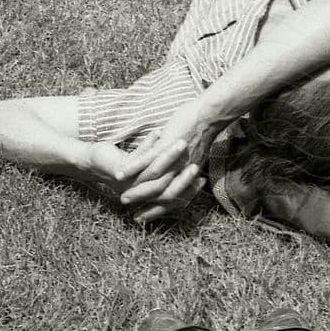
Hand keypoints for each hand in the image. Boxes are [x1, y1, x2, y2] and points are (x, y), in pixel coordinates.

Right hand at [113, 97, 217, 219]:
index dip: (156, 209)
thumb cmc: (201, 130)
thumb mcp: (194, 154)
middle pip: (160, 195)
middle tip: (125, 204)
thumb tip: (180, 171)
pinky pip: (146, 161)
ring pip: (151, 180)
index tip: (141, 215)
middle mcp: (181, 172)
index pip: (172, 199)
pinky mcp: (165, 148)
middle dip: (142, 202)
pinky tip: (120, 174)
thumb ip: (185, 166)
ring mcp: (173, 161)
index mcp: (188, 175)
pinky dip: (132, 169)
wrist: (209, 115)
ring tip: (120, 193)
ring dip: (135, 189)